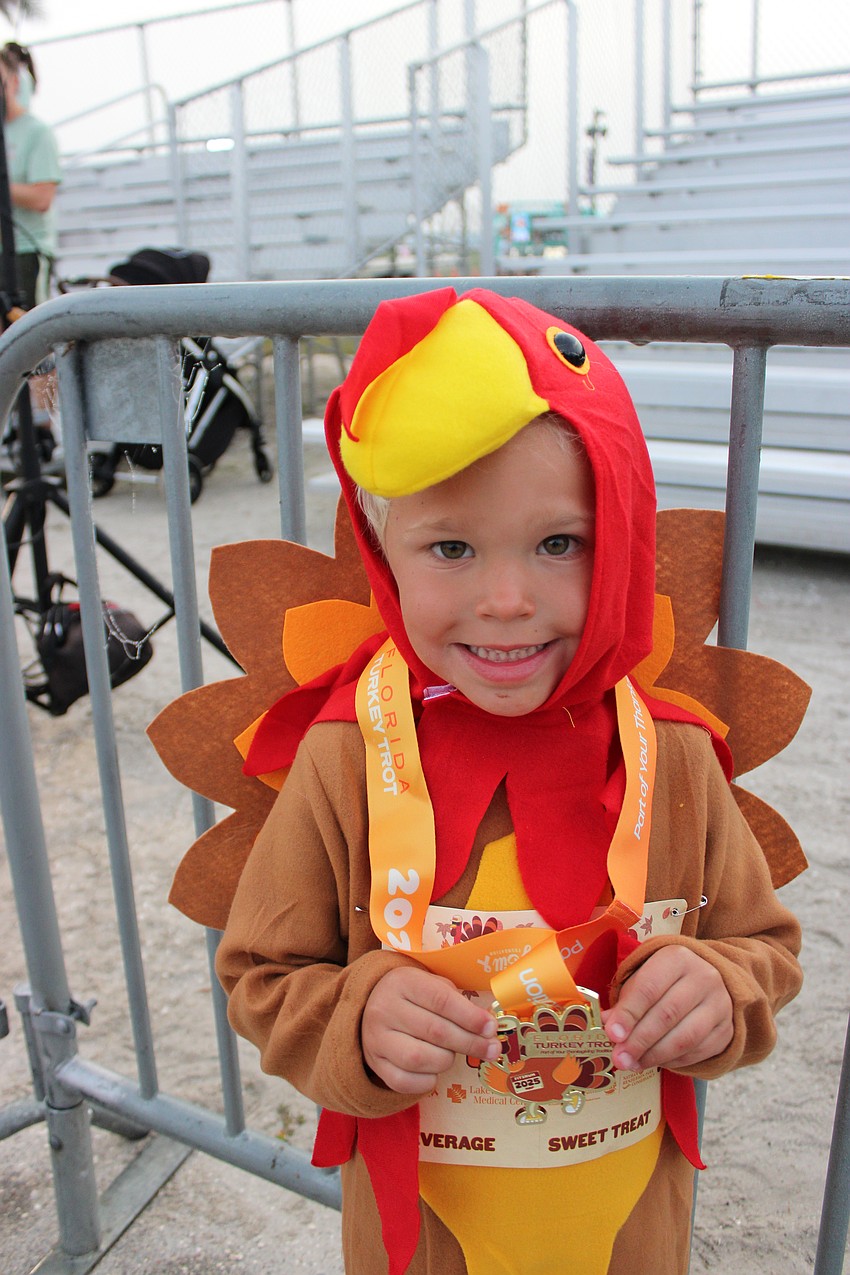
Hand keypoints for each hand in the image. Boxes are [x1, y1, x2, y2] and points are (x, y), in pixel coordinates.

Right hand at [362, 966, 500, 1093]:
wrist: (372, 1007)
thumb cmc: (413, 996)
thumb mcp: (431, 984)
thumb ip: (458, 1001)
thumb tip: (488, 1025)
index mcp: (403, 982)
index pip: (442, 1000)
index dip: (471, 1017)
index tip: (491, 1028)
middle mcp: (385, 1009)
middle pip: (435, 1031)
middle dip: (470, 1043)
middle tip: (492, 1049)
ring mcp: (376, 1039)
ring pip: (420, 1059)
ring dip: (446, 1060)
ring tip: (453, 1053)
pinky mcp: (375, 1064)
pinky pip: (405, 1082)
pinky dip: (427, 1081)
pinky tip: (434, 1070)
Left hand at [602, 945, 732, 1071]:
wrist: (710, 978)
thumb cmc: (666, 979)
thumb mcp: (644, 977)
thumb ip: (626, 1000)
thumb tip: (608, 1026)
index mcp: (677, 958)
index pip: (649, 988)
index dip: (629, 1014)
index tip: (612, 1035)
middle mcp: (703, 977)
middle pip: (667, 1014)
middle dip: (639, 1041)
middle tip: (620, 1058)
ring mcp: (719, 1004)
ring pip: (685, 1037)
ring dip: (655, 1056)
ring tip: (633, 1064)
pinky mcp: (726, 1029)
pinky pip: (698, 1051)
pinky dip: (673, 1061)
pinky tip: (655, 1062)